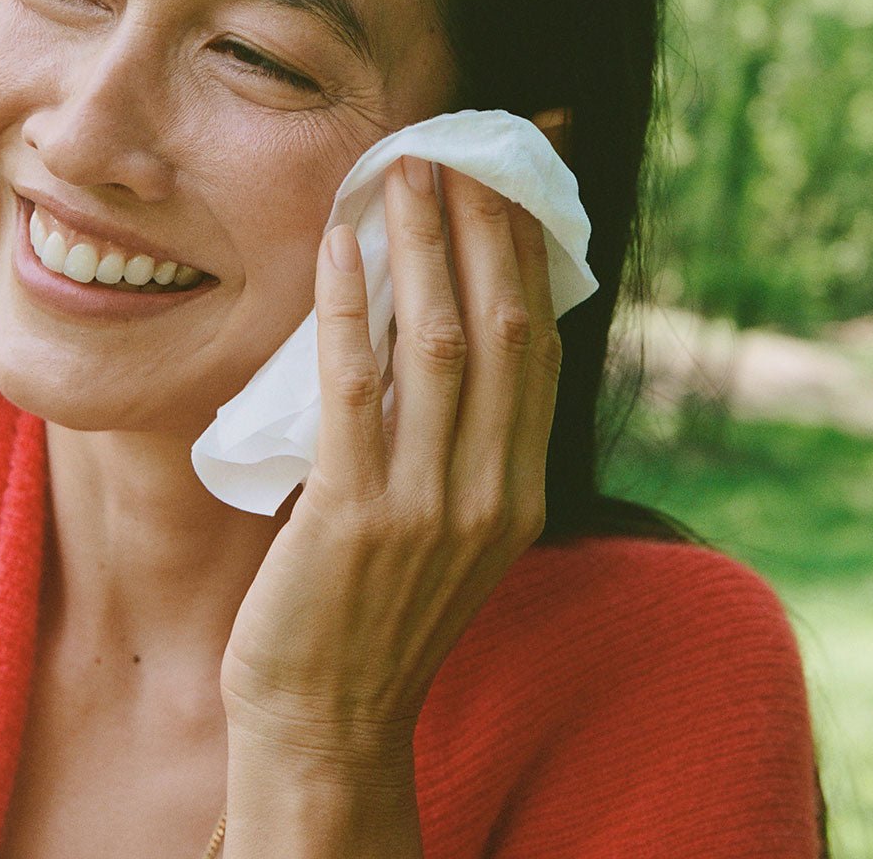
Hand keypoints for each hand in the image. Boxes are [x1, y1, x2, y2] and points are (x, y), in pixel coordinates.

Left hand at [219, 155, 561, 774]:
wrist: (331, 719)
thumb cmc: (378, 615)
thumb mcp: (446, 530)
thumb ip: (460, 446)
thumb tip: (440, 335)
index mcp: (522, 493)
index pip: (542, 350)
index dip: (531, 261)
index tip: (515, 190)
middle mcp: (493, 494)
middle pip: (506, 331)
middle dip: (487, 232)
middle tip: (462, 153)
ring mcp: (429, 507)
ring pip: (443, 345)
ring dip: (426, 249)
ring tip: (408, 175)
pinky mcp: (356, 516)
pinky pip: (356, 388)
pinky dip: (352, 308)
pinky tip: (340, 248)